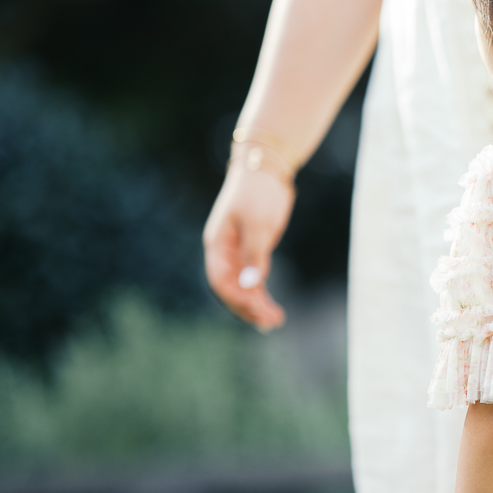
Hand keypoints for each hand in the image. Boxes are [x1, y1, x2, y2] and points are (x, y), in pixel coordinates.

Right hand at [202, 164, 293, 329]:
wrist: (265, 170)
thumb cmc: (257, 193)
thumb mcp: (257, 224)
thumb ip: (254, 255)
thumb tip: (252, 285)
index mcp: (218, 246)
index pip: (220, 281)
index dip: (236, 298)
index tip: (256, 308)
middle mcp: (225, 253)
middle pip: (230, 289)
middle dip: (248, 307)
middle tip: (270, 322)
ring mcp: (238, 253)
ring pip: (242, 287)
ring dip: (256, 305)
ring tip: (274, 321)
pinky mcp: (253, 251)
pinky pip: (253, 279)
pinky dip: (260, 293)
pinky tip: (270, 306)